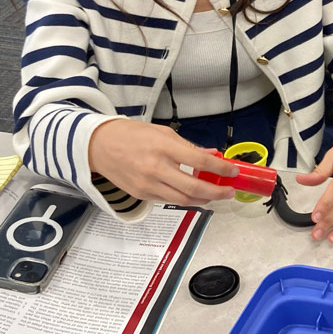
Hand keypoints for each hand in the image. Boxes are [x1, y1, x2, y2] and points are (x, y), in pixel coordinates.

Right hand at [89, 118, 237, 206]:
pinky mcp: (141, 195)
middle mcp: (156, 168)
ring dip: (204, 200)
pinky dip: (185, 199)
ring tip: (216, 195)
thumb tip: (212, 155)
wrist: (97, 146)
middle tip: (230, 191)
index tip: (233, 171)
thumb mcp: (164, 132)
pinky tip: (194, 194)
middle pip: (194, 187)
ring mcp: (147, 184)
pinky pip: (168, 201)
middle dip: (217, 192)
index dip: (221, 169)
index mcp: (164, 147)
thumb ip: (189, 146)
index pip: (200, 161)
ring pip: (183, 200)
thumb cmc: (132, 134)